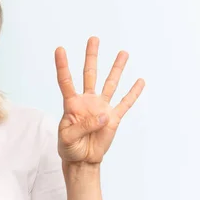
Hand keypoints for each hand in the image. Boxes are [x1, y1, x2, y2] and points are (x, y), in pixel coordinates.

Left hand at [54, 36, 144, 163]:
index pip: (66, 81)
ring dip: (117, 68)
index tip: (59, 49)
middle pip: (90, 74)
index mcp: (71, 104)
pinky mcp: (113, 119)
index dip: (62, 65)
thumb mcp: (67, 137)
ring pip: (110, 84)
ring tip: (123, 53)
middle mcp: (87, 101)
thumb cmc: (69, 147)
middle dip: (91, 56)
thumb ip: (83, 126)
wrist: (82, 160)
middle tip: (94, 39)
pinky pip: (125, 103)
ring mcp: (101, 108)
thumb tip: (104, 115)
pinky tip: (140, 81)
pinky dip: (133, 93)